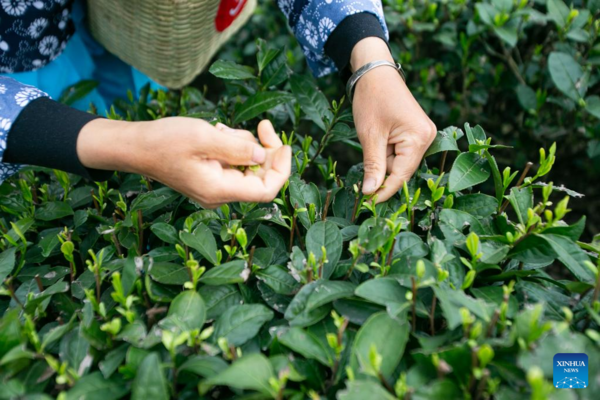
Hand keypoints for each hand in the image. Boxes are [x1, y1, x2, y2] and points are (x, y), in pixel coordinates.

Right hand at [77, 117, 290, 207]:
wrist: (135, 147)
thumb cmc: (164, 141)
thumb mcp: (205, 138)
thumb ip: (238, 148)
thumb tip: (263, 155)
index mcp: (220, 190)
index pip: (266, 190)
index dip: (282, 169)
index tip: (284, 145)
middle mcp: (220, 194)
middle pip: (259, 176)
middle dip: (264, 149)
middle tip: (262, 124)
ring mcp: (215, 186)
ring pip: (247, 165)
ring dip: (242, 143)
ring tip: (219, 130)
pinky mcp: (210, 176)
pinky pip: (232, 162)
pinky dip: (231, 145)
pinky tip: (214, 133)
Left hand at [350, 38, 436, 202]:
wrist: (375, 72)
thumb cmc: (372, 98)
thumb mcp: (369, 135)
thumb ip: (373, 165)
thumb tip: (370, 193)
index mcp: (419, 138)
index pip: (401, 176)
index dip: (384, 191)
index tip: (367, 203)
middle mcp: (427, 138)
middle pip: (402, 171)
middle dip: (381, 173)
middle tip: (363, 171)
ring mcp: (423, 135)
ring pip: (399, 163)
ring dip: (382, 161)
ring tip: (371, 140)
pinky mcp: (415, 134)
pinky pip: (400, 154)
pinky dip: (385, 154)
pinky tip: (377, 141)